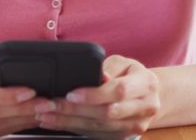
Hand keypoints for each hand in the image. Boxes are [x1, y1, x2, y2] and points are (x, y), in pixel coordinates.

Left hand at [36, 55, 159, 138]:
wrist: (149, 95)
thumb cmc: (131, 74)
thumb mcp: (123, 63)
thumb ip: (107, 68)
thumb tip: (92, 77)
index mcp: (146, 84)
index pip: (118, 91)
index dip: (93, 94)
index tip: (71, 93)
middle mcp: (145, 107)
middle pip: (106, 113)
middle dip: (74, 110)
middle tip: (49, 105)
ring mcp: (136, 125)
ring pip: (100, 127)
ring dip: (69, 122)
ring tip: (46, 116)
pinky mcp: (124, 136)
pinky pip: (97, 135)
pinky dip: (75, 129)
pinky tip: (57, 123)